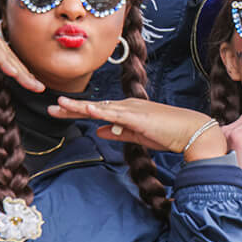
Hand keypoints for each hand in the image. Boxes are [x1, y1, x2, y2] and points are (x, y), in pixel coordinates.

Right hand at [0, 0, 43, 91]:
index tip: (28, 82)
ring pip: (7, 58)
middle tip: (39, 87)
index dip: (16, 71)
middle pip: (11, 60)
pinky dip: (4, 61)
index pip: (4, 60)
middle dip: (25, 75)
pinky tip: (13, 72)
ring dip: (21, 73)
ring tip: (35, 85)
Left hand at [52, 97, 226, 161]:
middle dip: (72, 108)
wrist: (190, 131)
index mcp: (127, 111)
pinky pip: (115, 114)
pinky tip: (87, 110)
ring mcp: (132, 110)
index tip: (60, 111)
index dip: (78, 111)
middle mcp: (127, 106)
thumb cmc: (168, 133)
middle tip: (51, 108)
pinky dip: (100, 112)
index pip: (98, 110)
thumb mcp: (138, 136)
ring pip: (100, 108)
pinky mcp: (138, 117)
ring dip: (79, 107)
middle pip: (94, 107)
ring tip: (60, 105)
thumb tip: (99, 131)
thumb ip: (118, 132)